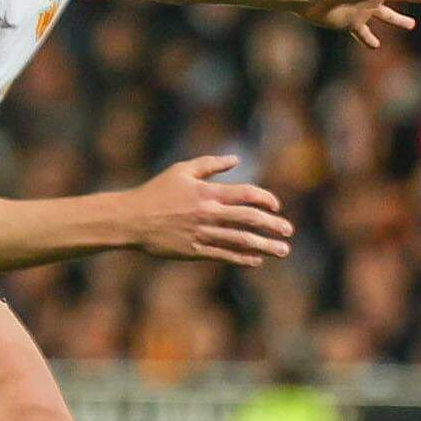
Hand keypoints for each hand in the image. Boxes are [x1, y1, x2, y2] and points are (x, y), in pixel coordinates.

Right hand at [126, 155, 293, 265]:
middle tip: (289, 231)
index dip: (265, 199)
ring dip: (265, 245)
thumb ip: (211, 164)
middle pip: (249, 219)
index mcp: (207, 192)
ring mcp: (202, 233)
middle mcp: (208, 213)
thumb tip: (236, 159)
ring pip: (240, 240)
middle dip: (273, 225)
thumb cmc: (157, 192)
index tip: (277, 206)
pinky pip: (224, 255)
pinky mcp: (194, 251)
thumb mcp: (182, 170)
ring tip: (283, 250)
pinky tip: (257, 260)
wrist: (131, 219)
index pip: (246, 194)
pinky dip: (242, 258)